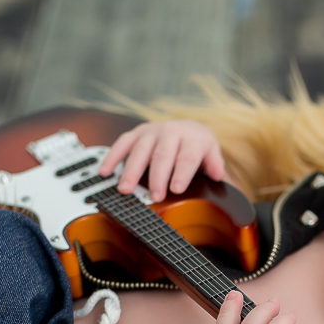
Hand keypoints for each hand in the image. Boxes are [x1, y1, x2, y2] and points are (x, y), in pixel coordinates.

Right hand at [98, 120, 227, 201]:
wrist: (187, 127)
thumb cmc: (197, 147)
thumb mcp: (211, 154)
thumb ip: (215, 165)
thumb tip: (218, 174)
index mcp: (192, 138)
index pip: (187, 157)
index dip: (182, 173)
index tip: (177, 189)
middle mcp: (171, 132)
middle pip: (162, 155)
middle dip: (157, 177)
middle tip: (155, 196)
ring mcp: (152, 131)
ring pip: (140, 150)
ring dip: (132, 171)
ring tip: (126, 189)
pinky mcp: (136, 133)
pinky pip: (122, 144)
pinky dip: (112, 157)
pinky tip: (105, 171)